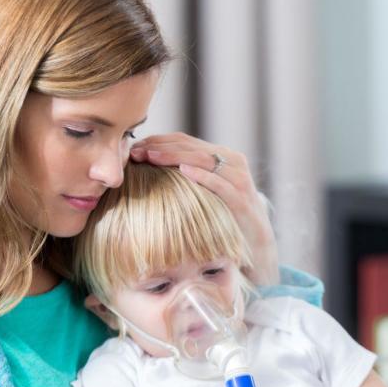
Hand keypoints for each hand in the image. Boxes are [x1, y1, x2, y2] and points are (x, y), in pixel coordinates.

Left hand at [131, 133, 278, 284]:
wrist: (255, 245)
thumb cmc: (223, 217)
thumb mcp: (203, 192)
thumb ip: (184, 176)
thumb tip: (146, 167)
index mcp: (221, 155)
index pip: (184, 141)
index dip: (157, 141)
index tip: (132, 147)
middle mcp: (232, 161)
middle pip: (191, 147)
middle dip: (160, 147)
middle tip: (135, 151)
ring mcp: (239, 178)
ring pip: (203, 159)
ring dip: (174, 156)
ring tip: (151, 157)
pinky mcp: (242, 198)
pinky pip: (220, 183)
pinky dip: (202, 175)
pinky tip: (183, 171)